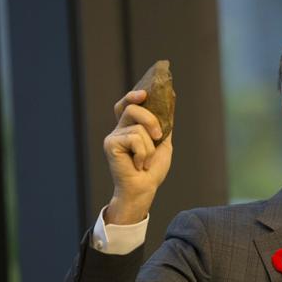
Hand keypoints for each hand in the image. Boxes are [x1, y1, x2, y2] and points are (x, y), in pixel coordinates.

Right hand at [103, 90, 172, 223]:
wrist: (145, 188)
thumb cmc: (152, 168)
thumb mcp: (163, 142)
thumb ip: (164, 122)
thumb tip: (171, 100)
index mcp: (130, 127)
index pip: (127, 105)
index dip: (133, 96)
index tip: (144, 93)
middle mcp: (120, 129)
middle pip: (133, 108)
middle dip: (151, 120)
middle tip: (158, 136)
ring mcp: (114, 136)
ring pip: (138, 127)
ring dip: (149, 147)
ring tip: (145, 161)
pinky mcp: (111, 144)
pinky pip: (134, 138)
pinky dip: (143, 153)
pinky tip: (138, 165)